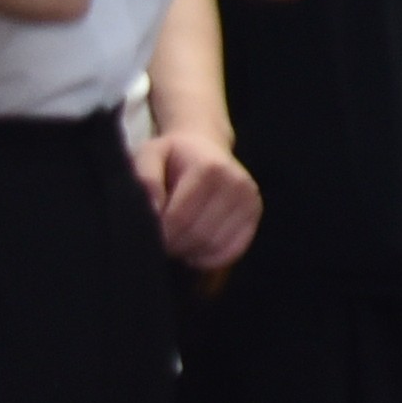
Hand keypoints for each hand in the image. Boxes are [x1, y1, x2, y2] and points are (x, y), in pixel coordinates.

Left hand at [141, 130, 261, 273]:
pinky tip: (195, 247)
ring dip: (190, 252)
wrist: (204, 144)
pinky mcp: (255, 214)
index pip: (180, 218)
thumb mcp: (150, 156)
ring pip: (215, 247)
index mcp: (209, 168)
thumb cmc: (172, 156)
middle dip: (174, 245)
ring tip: (176, 240)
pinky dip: (209, 258)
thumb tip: (154, 213)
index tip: (148, 234)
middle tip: (160, 241)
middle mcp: (236, 184)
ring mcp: (250, 200)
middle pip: (199, 235)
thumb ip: (146, 181)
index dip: (160, 234)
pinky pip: (232, 251)